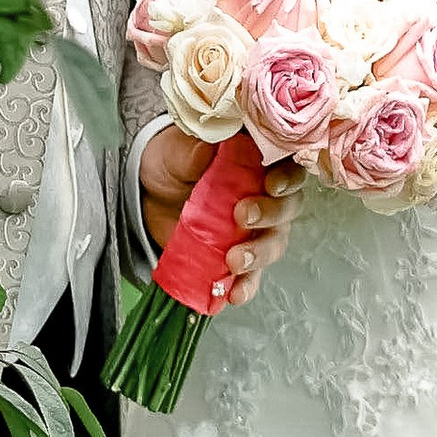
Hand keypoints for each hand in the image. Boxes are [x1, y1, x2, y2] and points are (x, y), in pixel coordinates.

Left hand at [139, 123, 299, 304]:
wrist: (147, 195)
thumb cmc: (171, 162)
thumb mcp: (177, 150)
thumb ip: (196, 150)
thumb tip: (215, 142)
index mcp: (257, 159)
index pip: (287, 165)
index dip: (287, 177)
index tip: (271, 185)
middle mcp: (264, 193)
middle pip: (288, 206)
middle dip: (272, 214)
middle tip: (243, 216)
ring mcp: (254, 228)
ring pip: (275, 242)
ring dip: (260, 253)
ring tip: (235, 260)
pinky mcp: (239, 255)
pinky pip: (253, 275)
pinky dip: (247, 286)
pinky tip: (234, 293)